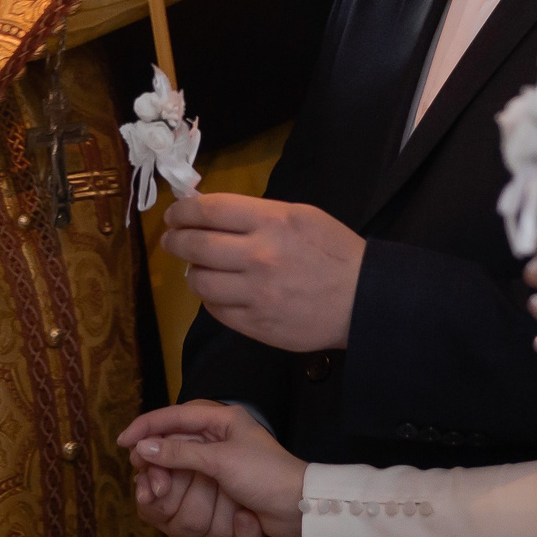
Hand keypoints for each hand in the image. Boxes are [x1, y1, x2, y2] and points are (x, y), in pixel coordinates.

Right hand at [120, 403, 304, 536]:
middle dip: (165, 476)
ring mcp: (222, 473)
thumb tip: (143, 447)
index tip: (124, 443)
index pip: (172, 417)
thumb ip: (179, 453)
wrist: (303, 509)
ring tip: (227, 512)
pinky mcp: (228, 499)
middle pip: (173, 455)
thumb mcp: (221, 459)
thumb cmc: (266, 474)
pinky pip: (210, 511)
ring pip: (187, 487)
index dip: (145, 428)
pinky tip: (246, 520)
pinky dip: (226, 524)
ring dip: (199, 506)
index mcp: (218, 421)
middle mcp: (217, 444)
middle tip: (154, 490)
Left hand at [164, 195, 363, 351]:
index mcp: (272, 221)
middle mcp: (259, 256)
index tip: (174, 215)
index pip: (209, 210)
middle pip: (196, 246)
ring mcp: (256, 294)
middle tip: (172, 240)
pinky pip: (216, 310)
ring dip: (193, 273)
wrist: (365, 300)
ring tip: (199, 269)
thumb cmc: (335, 252)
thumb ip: (256, 214)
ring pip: (200, 282)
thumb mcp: (301, 216)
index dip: (183, 212)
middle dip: (175, 240)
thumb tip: (210, 212)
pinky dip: (212, 299)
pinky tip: (219, 293)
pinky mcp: (256, 325)